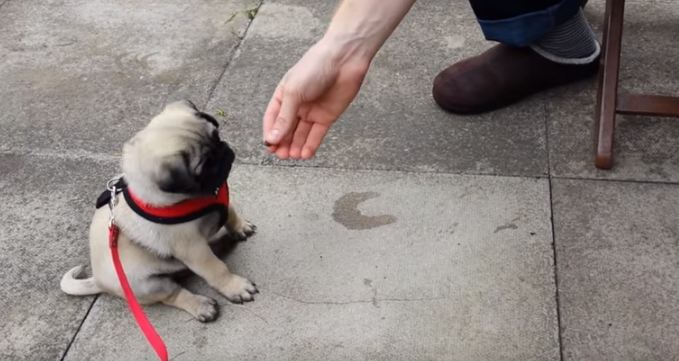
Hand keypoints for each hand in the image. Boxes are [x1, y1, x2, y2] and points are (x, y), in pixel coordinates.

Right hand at [263, 42, 368, 158]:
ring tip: (293, 156)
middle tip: (282, 155)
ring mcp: (312, 111)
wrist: (344, 59)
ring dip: (296, 146)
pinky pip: (316, 134)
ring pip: (301, 134)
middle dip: (283, 143)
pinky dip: (311, 144)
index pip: (273, 118)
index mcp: (284, 95)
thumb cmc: (315, 67)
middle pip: (286, 129)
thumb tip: (272, 138)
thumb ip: (284, 118)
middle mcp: (297, 105)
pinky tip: (306, 154)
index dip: (270, 133)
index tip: (269, 146)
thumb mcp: (294, 93)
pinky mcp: (327, 116)